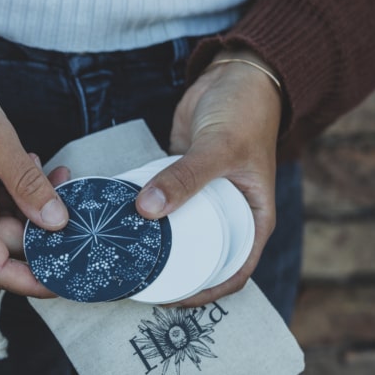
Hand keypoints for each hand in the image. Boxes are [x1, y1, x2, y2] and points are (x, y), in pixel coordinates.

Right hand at [0, 40, 68, 296]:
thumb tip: (55, 221)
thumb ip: (25, 181)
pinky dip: (23, 191)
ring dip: (37, 205)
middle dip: (47, 227)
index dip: (33, 282)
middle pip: (11, 244)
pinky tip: (33, 167)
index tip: (67, 278)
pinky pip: (1, 204)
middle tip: (72, 194)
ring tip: (53, 173)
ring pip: (10, 222)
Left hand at [135, 50, 281, 305]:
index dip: (208, 293)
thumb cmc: (244, 112)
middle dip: (175, 275)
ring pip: (180, 234)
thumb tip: (147, 210)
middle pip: (203, 258)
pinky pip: (164, 207)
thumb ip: (186, 177)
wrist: (235, 74)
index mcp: (253, 219)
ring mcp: (204, 200)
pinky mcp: (182, 182)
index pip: (235, 271)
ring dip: (156, 247)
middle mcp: (230, 215)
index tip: (173, 300)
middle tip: (138, 283)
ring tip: (124, 259)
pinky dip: (147, 217)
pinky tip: (121, 225)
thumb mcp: (219, 148)